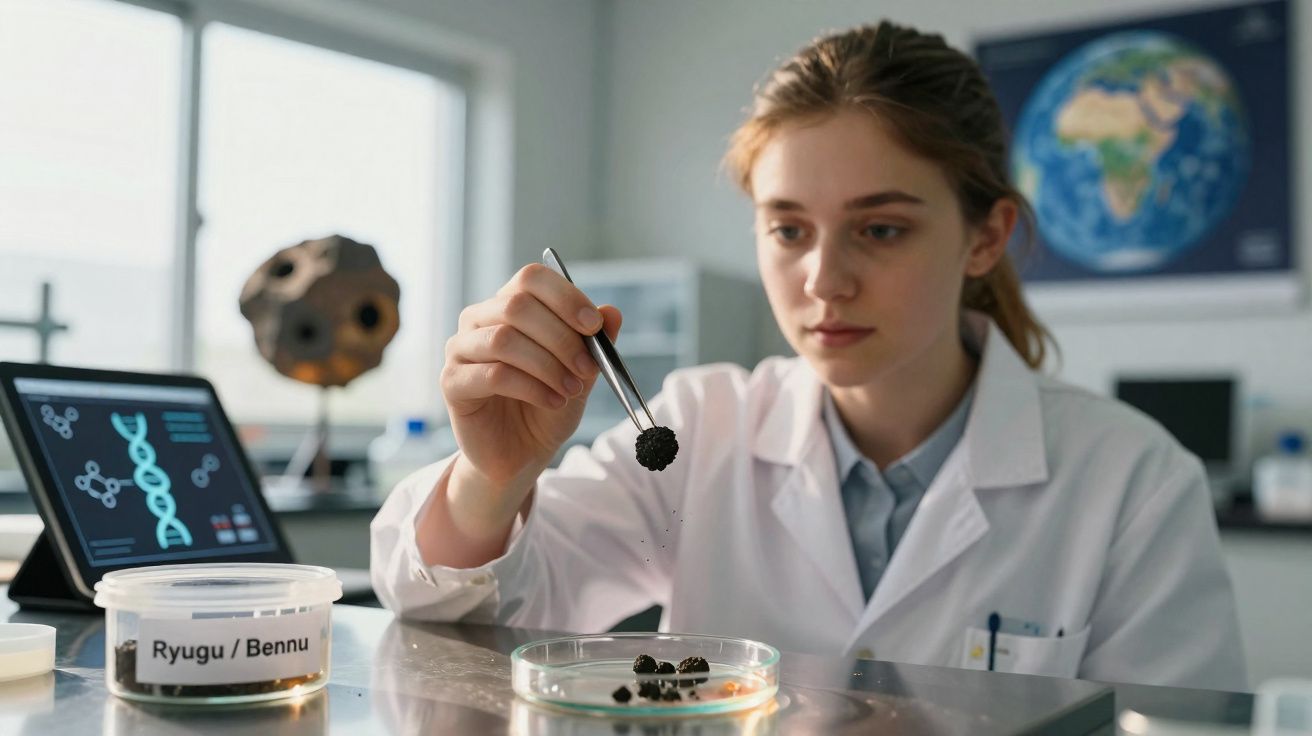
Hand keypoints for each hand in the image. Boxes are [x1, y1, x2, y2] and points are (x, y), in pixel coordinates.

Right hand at [441, 263, 621, 490]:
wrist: (522, 452)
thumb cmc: (547, 405)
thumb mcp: (581, 373)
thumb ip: (595, 343)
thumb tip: (611, 312)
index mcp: (508, 306)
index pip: (531, 279)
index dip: (565, 297)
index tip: (594, 325)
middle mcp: (479, 320)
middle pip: (517, 305)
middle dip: (561, 338)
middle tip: (588, 368)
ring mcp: (460, 349)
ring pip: (504, 340)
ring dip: (548, 366)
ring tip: (571, 391)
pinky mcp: (452, 382)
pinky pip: (493, 375)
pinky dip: (532, 388)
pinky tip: (553, 402)